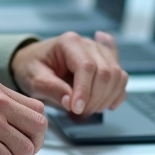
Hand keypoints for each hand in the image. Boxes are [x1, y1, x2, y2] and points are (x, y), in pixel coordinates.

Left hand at [11, 31, 127, 115]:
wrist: (34, 61)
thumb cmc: (32, 67)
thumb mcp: (34, 79)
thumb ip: (51, 89)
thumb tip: (70, 101)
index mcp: (69, 43)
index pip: (87, 66)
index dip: (85, 90)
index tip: (77, 109)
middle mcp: (89, 44)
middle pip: (106, 72)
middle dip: (95, 98)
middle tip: (78, 112)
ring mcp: (101, 52)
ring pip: (117, 76)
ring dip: (105, 98)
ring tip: (86, 109)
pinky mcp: (107, 63)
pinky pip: (121, 79)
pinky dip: (116, 95)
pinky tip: (104, 105)